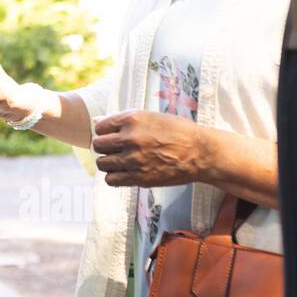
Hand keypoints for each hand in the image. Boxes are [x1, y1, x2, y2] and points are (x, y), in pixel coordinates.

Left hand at [92, 110, 209, 186]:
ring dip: (108, 162)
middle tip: (115, 149)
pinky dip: (114, 177)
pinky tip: (124, 172)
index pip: (99, 127)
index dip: (104, 132)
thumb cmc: (177, 131)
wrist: (200, 153)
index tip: (112, 135)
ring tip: (120, 161)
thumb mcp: (150, 117)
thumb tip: (96, 120)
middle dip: (104, 147)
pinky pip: (111, 180)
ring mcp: (134, 159)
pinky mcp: (140, 178)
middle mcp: (130, 139)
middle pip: (98, 145)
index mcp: (131, 120)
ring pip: (102, 163)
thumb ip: (122, 119)